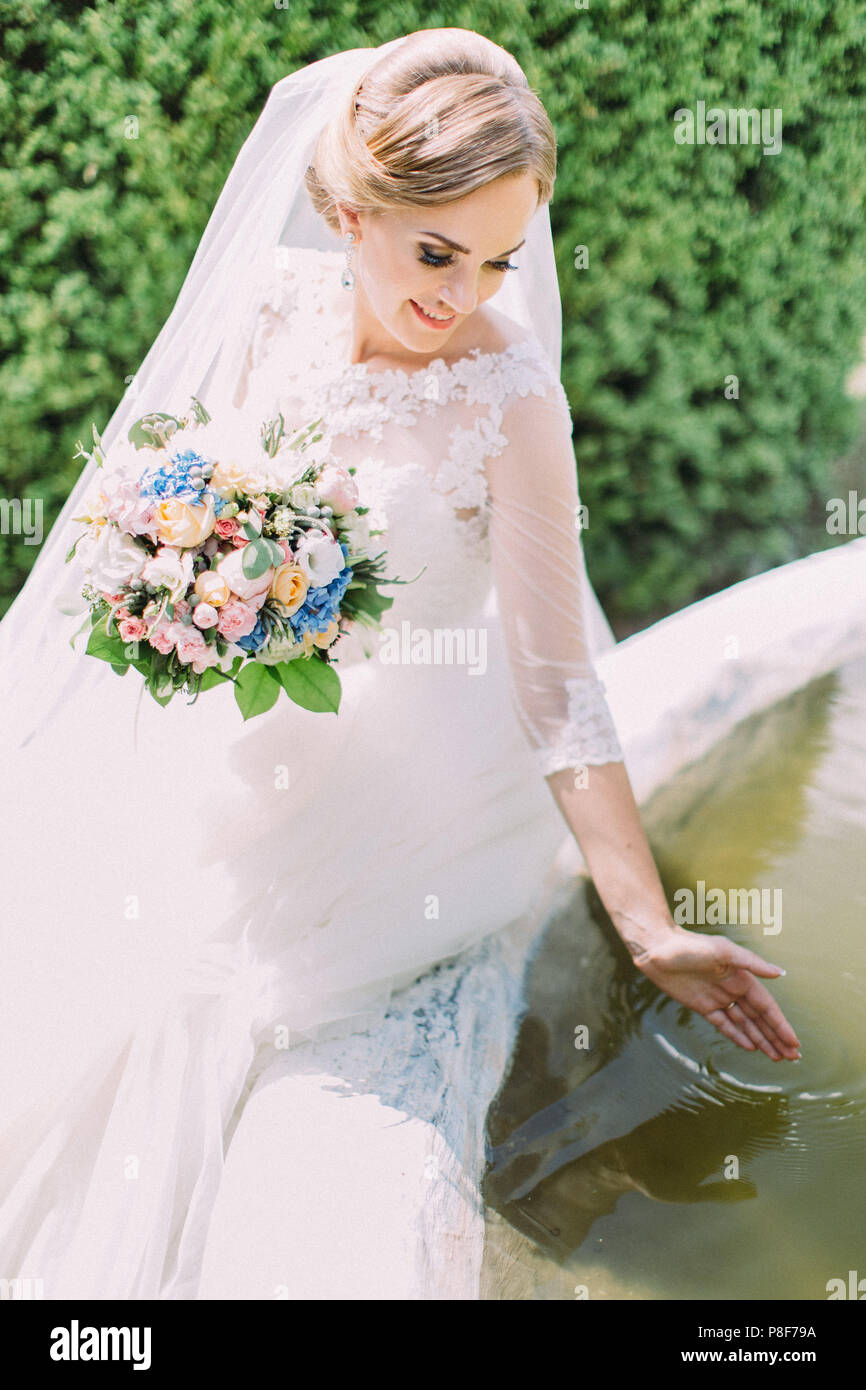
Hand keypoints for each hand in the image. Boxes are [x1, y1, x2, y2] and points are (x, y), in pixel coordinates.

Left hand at [631, 927, 800, 1060]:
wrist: (657, 948)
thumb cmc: (690, 945)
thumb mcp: (723, 951)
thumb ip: (752, 963)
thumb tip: (780, 973)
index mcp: (742, 976)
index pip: (767, 1006)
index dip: (780, 1025)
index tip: (794, 1043)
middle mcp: (733, 989)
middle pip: (759, 1018)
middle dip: (776, 1037)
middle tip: (792, 1058)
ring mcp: (718, 998)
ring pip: (744, 1024)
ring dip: (761, 1040)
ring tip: (776, 1057)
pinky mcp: (702, 1006)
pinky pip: (724, 1024)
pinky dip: (737, 1035)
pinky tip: (751, 1047)